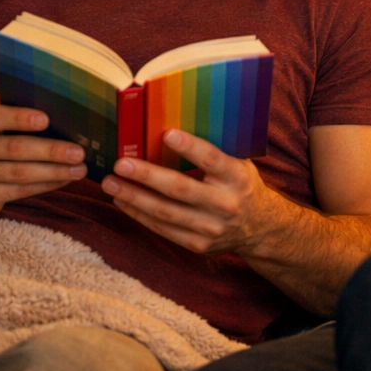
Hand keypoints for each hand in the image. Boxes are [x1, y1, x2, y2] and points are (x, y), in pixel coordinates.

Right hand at [0, 95, 86, 214]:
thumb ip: (12, 109)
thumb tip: (53, 102)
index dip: (18, 118)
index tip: (46, 119)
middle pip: (13, 148)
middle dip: (50, 150)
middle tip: (78, 151)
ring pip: (20, 173)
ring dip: (55, 171)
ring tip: (80, 168)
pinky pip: (20, 191)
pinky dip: (46, 185)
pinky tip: (64, 179)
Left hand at [101, 128, 281, 254]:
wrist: (260, 227)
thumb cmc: (241, 185)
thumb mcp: (239, 164)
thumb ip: (215, 149)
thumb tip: (173, 125)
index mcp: (237, 177)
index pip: (212, 160)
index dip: (190, 148)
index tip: (167, 135)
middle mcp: (225, 203)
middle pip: (181, 189)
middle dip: (147, 176)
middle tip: (120, 163)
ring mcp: (211, 228)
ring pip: (166, 212)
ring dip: (134, 197)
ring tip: (111, 183)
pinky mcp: (198, 245)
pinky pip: (163, 229)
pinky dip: (139, 214)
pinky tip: (122, 201)